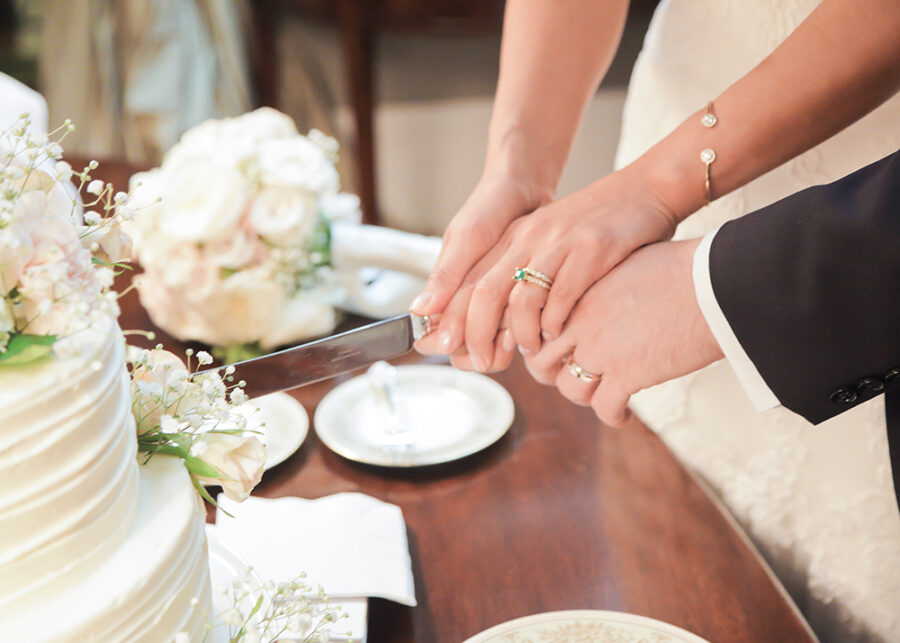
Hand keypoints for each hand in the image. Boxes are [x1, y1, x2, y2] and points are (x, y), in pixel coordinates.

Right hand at [412, 172, 548, 354]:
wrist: (525, 189)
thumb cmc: (490, 207)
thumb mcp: (468, 239)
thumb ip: (446, 276)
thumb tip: (419, 312)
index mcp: (443, 290)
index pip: (436, 338)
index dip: (452, 346)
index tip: (468, 340)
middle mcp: (464, 301)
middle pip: (464, 351)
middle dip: (481, 351)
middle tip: (503, 337)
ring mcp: (490, 302)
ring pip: (490, 345)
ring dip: (503, 344)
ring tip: (519, 329)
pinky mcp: (513, 299)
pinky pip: (513, 328)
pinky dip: (521, 330)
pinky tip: (534, 321)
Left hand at [432, 166, 679, 371]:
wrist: (645, 190)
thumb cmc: (594, 228)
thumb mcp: (548, 242)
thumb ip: (519, 273)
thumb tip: (494, 323)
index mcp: (514, 236)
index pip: (469, 281)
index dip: (455, 319)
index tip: (453, 349)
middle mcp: (530, 237)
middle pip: (484, 291)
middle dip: (477, 334)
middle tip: (484, 360)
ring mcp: (560, 242)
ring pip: (521, 298)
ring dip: (521, 333)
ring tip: (530, 348)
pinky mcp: (592, 249)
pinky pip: (562, 297)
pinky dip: (555, 323)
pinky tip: (558, 333)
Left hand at [523, 238, 723, 425]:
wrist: (716, 282)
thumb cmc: (683, 268)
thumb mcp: (627, 267)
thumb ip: (604, 286)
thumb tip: (607, 297)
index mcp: (578, 292)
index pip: (539, 327)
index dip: (544, 344)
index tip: (558, 352)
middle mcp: (580, 322)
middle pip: (542, 361)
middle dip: (553, 374)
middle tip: (572, 377)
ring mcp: (601, 349)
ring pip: (569, 388)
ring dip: (584, 396)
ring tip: (601, 395)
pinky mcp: (627, 374)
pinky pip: (604, 408)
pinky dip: (613, 416)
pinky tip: (624, 415)